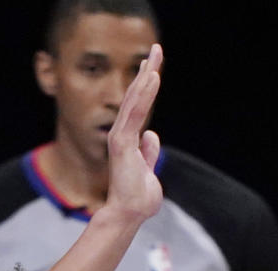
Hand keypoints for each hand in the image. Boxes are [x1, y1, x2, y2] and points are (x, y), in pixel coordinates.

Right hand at [105, 44, 163, 222]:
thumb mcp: (148, 170)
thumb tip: (151, 136)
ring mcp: (121, 137)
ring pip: (134, 100)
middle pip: (136, 96)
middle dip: (147, 71)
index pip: (139, 106)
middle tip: (156, 49)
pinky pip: (134, 113)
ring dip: (146, 76)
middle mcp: (123, 134)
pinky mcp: (122, 143)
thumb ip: (149, 153)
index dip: (146, 85)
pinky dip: (143, 94)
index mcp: (130, 140)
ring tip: (155, 55)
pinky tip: (151, 77)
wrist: (128, 214)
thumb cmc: (137, 198)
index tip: (152, 67)